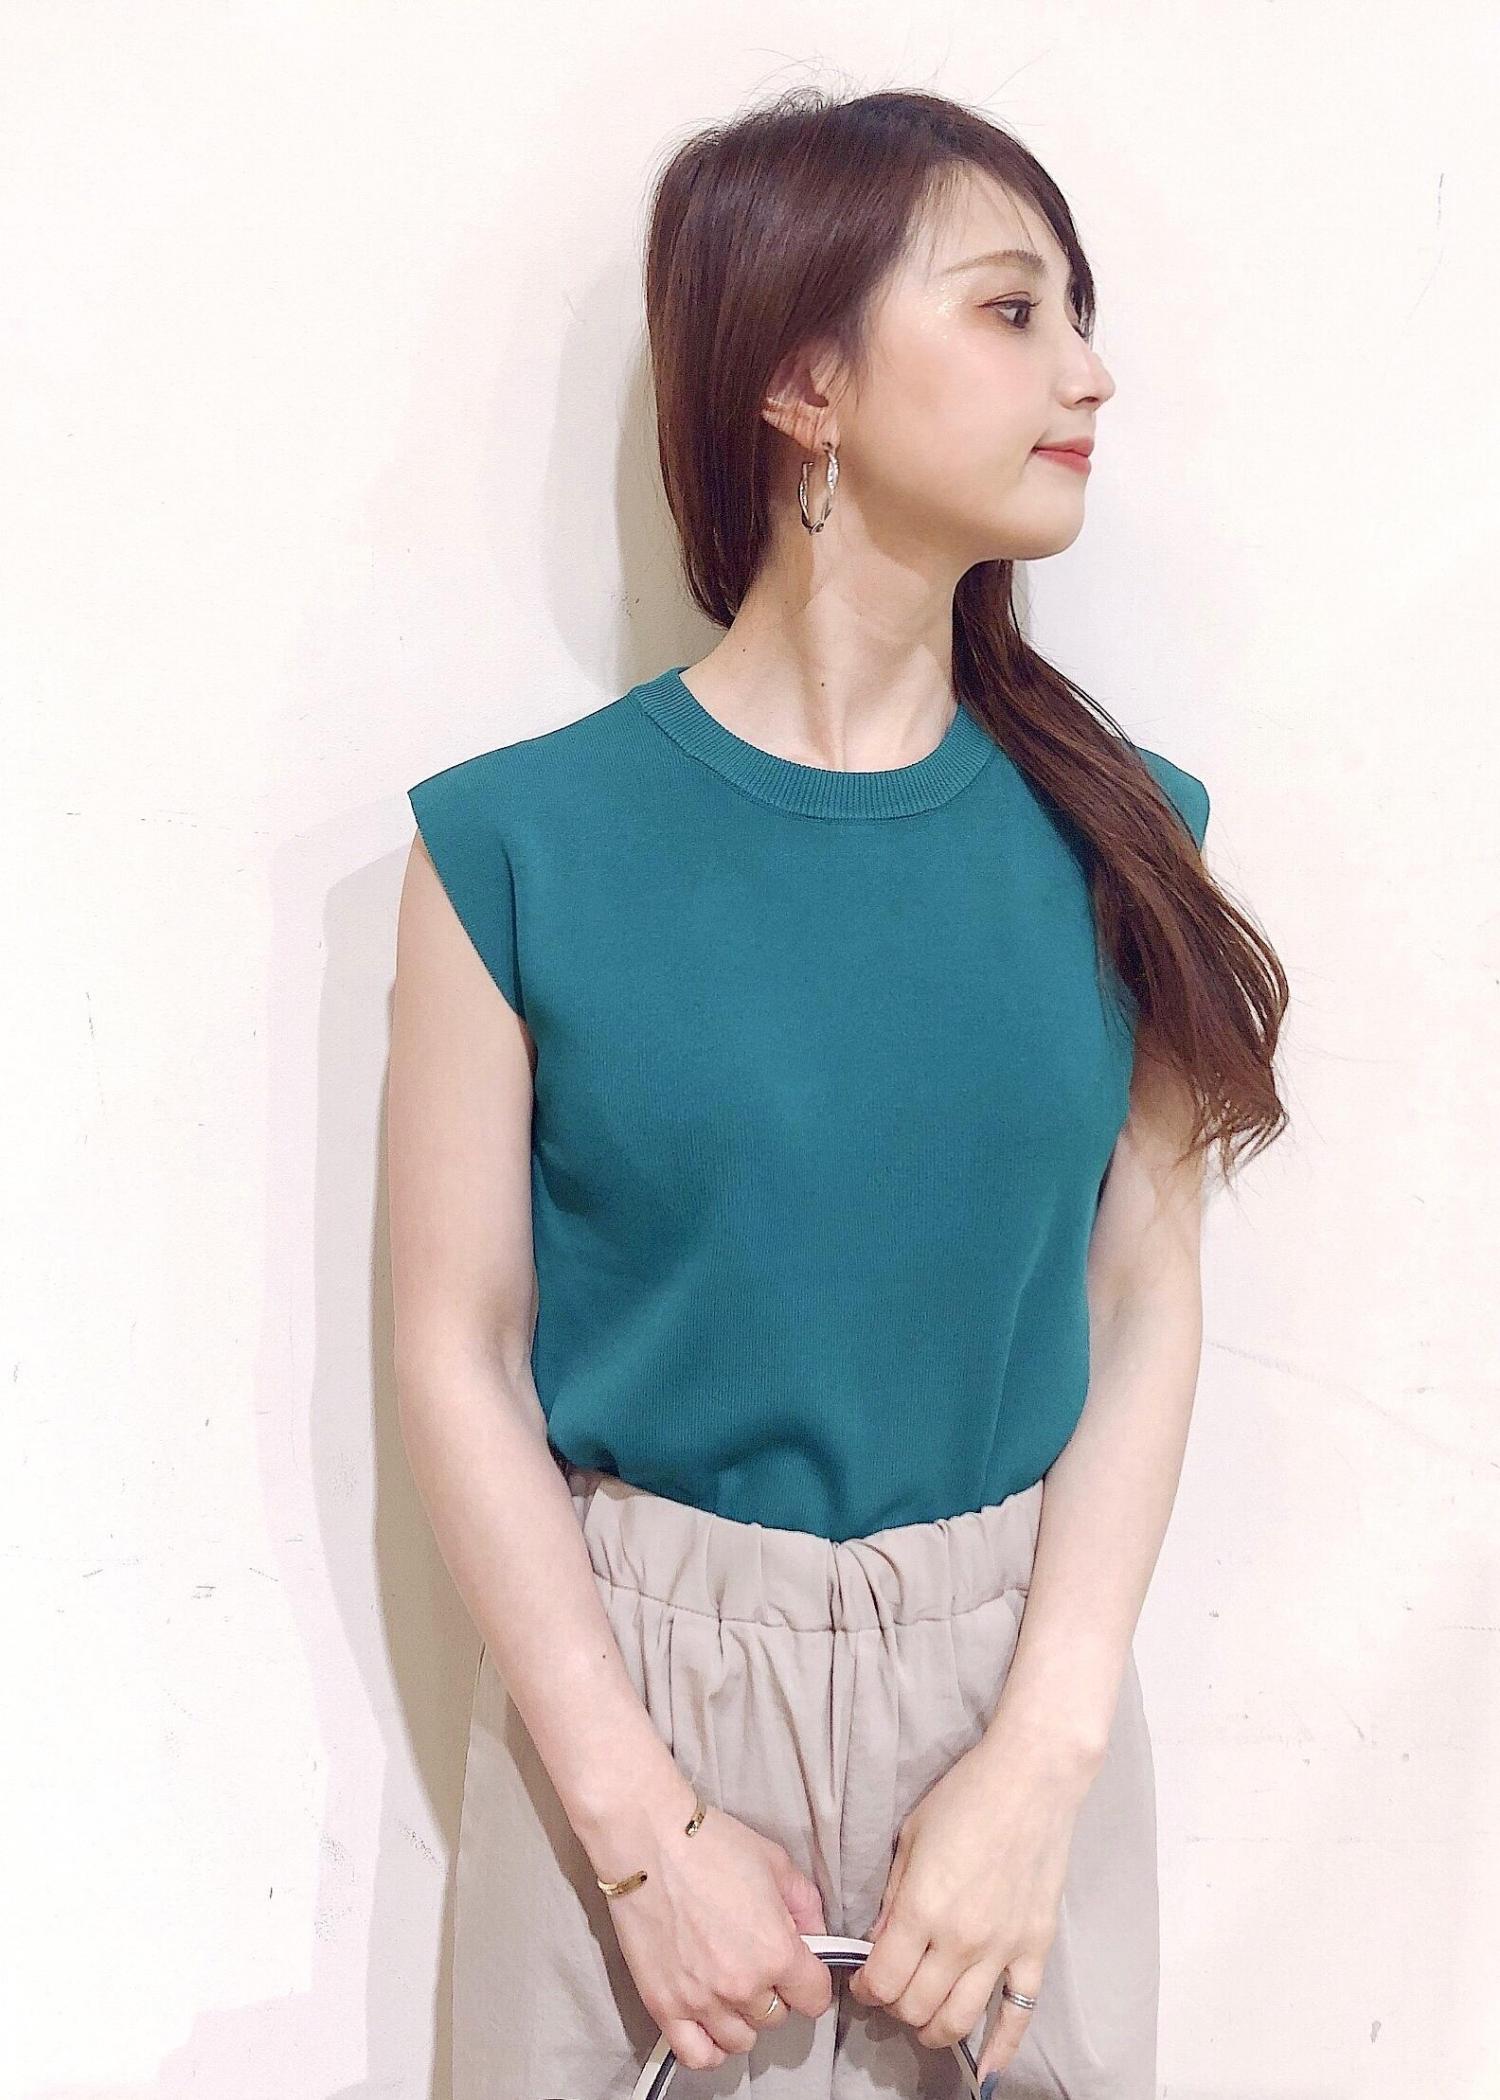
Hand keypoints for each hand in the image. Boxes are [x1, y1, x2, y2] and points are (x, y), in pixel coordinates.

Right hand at [603, 1794, 835, 2073]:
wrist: (648, 1840)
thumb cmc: (709, 1844)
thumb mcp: (775, 1862)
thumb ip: (805, 1905)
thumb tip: (815, 1935)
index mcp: (776, 1952)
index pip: (815, 1999)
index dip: (811, 1980)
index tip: (800, 1967)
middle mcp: (743, 1986)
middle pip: (777, 2017)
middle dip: (774, 1991)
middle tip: (756, 1959)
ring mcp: (701, 2001)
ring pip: (741, 2040)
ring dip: (742, 2017)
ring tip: (731, 1984)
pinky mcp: (664, 2006)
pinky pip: (697, 2055)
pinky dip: (709, 2046)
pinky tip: (709, 2020)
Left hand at [848, 1726, 1100, 2088]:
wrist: (1031, 1778)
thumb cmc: (965, 1796)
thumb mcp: (910, 1839)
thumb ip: (894, 1899)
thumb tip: (880, 1944)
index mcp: (922, 1908)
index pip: (883, 1980)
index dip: (866, 1987)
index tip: (864, 1980)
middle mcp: (960, 1939)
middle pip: (916, 2007)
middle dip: (895, 2005)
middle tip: (893, 1988)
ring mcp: (1002, 1948)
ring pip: (959, 2021)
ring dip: (933, 2028)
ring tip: (924, 2015)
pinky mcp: (1035, 1948)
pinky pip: (1020, 2013)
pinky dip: (1002, 2048)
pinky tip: (986, 2069)